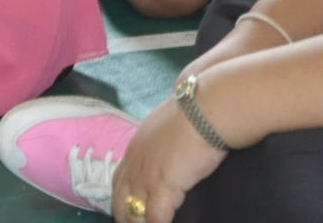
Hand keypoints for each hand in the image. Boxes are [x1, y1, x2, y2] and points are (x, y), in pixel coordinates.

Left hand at [111, 96, 229, 222]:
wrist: (203, 111)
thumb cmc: (192, 115)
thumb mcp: (168, 128)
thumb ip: (164, 143)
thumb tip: (174, 146)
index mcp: (135, 149)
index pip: (119, 180)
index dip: (120, 198)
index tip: (123, 210)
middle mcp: (135, 163)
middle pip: (121, 199)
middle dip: (124, 217)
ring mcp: (146, 175)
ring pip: (135, 212)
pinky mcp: (163, 186)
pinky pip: (155, 217)